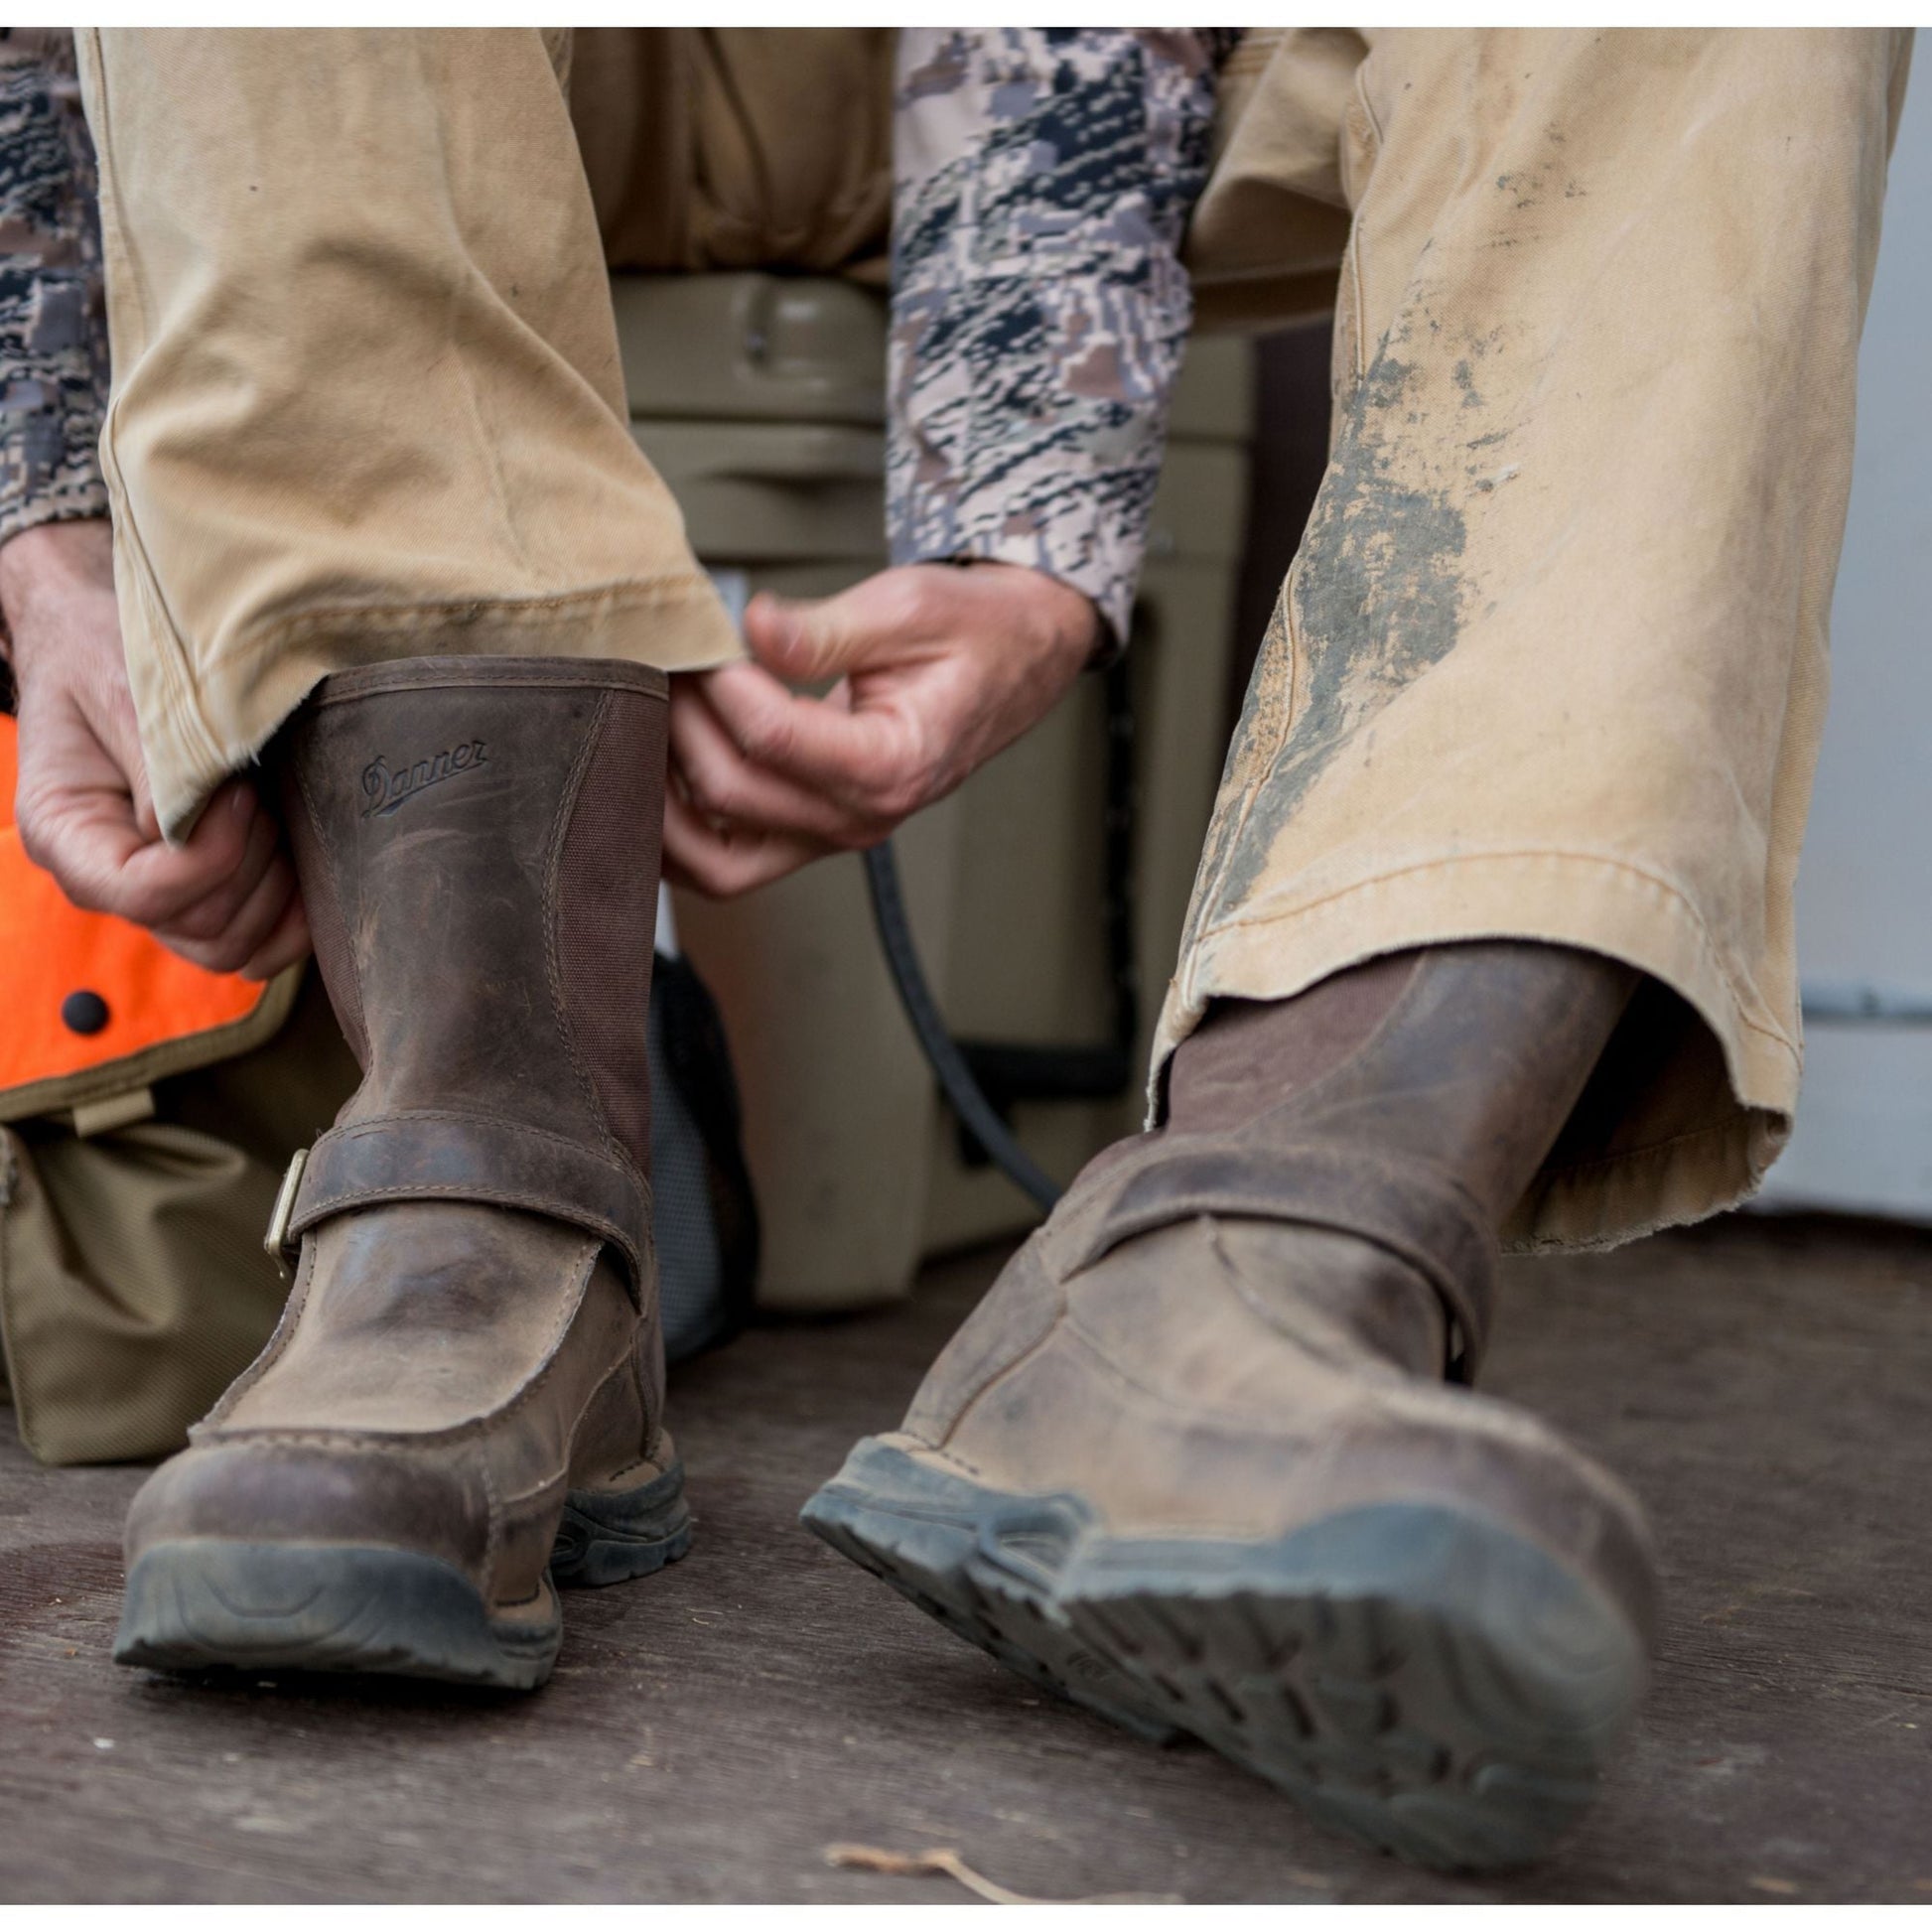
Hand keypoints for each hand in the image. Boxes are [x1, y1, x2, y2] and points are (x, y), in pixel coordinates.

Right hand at [2, 519, 309, 978]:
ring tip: (271, 813)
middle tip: (258, 793)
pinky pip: (254, 941)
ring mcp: (156, 892)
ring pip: (231, 944)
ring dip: (276, 888)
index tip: (240, 791)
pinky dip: (291, 916)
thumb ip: (164, 767)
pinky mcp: (201, 888)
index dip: (212, 855)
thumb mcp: (125, 691)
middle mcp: (106, 879)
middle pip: (198, 926)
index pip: (145, 894)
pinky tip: (305, 864)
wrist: (105, 641)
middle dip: (251, 864)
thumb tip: (204, 831)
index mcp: (66, 836)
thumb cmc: (106, 654)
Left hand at [663, 561, 1100, 896]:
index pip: (773, 738)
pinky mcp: (810, 834)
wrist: (1012, 661)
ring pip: (716, 860)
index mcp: (895, 763)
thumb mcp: (905, 607)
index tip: (708, 635)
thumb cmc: (968, 631)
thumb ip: (823, 629)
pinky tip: (655, 774)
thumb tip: (752, 626)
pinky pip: (726, 864)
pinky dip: (679, 834)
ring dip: (664, 798)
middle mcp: (863, 818)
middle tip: (666, 662)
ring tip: (648, 723)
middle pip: (733, 795)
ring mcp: (834, 835)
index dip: (720, 684)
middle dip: (682, 725)